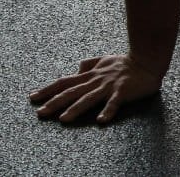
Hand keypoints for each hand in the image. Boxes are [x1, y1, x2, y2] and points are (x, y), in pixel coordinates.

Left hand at [29, 54, 162, 123]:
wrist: (147, 60)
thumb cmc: (126, 61)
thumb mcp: (104, 59)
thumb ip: (90, 63)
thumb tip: (77, 67)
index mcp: (90, 75)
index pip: (64, 82)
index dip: (48, 89)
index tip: (32, 97)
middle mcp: (96, 80)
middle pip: (71, 92)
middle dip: (54, 102)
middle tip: (40, 113)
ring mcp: (108, 86)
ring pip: (89, 98)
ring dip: (76, 108)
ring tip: (64, 119)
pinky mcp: (122, 91)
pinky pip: (114, 103)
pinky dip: (107, 111)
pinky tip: (100, 121)